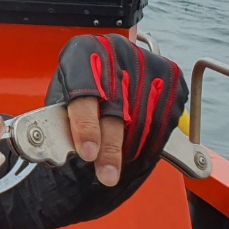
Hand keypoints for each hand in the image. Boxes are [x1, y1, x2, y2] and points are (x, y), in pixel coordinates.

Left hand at [46, 35, 186, 187]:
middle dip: (111, 148)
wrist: (110, 59)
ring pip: (143, 118)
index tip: (87, 153)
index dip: (86, 125)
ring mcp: (145, 63)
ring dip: (132, 151)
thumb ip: (65, 115)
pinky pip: (164, 118)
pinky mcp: (169, 76)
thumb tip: (59, 148)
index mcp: (83, 52)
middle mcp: (116, 52)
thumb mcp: (65, 90)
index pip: (85, 92)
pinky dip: (151, 141)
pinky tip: (137, 151)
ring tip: (118, 170)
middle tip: (106, 176)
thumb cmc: (81, 80)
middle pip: (116, 109)